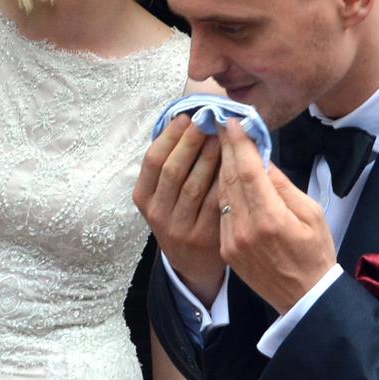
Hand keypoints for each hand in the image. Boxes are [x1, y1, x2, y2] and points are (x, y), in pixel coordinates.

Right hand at [135, 114, 225, 301]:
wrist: (192, 262)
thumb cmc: (181, 215)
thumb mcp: (164, 195)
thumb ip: (171, 165)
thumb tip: (186, 120)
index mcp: (143, 198)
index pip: (152, 161)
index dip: (169, 136)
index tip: (185, 116)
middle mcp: (157, 214)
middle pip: (173, 170)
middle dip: (191, 141)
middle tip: (207, 119)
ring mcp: (180, 228)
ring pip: (194, 185)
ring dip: (209, 156)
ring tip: (222, 135)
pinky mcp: (204, 238)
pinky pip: (215, 202)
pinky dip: (224, 180)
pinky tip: (235, 162)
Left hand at [216, 120, 335, 312]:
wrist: (305, 297)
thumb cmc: (316, 252)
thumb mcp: (310, 213)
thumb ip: (282, 184)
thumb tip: (261, 158)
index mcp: (270, 218)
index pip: (247, 171)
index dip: (238, 143)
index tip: (231, 121)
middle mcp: (245, 229)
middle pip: (229, 178)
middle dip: (225, 148)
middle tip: (221, 124)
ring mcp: (232, 241)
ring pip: (221, 194)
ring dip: (220, 166)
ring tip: (220, 143)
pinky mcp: (226, 249)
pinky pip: (221, 212)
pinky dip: (222, 190)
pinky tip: (223, 174)